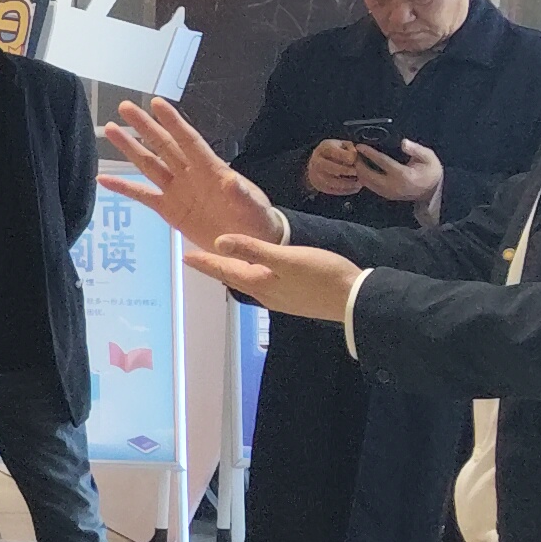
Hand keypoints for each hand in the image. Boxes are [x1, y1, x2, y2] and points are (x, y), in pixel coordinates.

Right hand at [103, 100, 289, 250]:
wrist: (251, 243)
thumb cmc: (257, 220)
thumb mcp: (254, 208)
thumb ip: (242, 195)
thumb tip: (232, 181)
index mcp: (211, 171)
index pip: (188, 141)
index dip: (173, 122)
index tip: (156, 103)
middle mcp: (190, 175)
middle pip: (163, 146)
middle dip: (144, 126)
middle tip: (125, 107)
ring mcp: (178, 191)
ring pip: (149, 165)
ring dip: (130, 148)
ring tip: (110, 129)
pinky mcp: (169, 210)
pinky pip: (142, 196)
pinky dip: (123, 188)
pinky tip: (104, 180)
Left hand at [184, 231, 364, 322]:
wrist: (355, 300)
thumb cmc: (322, 276)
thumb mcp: (285, 259)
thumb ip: (252, 250)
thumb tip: (219, 241)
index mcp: (260, 283)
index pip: (224, 270)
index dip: (205, 262)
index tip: (185, 257)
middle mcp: (265, 294)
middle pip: (233, 278)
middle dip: (215, 268)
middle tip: (198, 259)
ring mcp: (280, 298)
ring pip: (248, 282)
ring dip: (233, 272)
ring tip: (222, 263)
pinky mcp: (294, 299)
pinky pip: (264, 285)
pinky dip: (252, 275)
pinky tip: (257, 273)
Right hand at [300, 137, 371, 197]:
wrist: (319, 161)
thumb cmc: (336, 152)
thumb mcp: (343, 144)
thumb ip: (351, 148)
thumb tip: (355, 156)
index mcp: (324, 148)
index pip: (334, 152)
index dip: (346, 156)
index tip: (354, 159)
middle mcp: (316, 161)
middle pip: (329, 167)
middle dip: (344, 170)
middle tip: (356, 172)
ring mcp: (315, 174)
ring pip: (331, 181)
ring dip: (347, 183)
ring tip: (359, 183)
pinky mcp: (319, 185)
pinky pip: (332, 190)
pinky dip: (345, 190)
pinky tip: (355, 188)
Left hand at [357, 138, 444, 205]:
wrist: (433, 190)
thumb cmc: (431, 172)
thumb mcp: (429, 157)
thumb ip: (416, 149)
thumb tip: (403, 142)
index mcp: (403, 175)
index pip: (382, 162)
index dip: (369, 153)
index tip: (360, 146)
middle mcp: (393, 185)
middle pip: (368, 175)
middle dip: (358, 163)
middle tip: (353, 153)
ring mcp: (388, 193)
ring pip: (367, 183)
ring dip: (359, 171)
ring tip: (356, 160)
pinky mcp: (386, 196)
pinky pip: (370, 187)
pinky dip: (364, 178)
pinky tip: (362, 169)